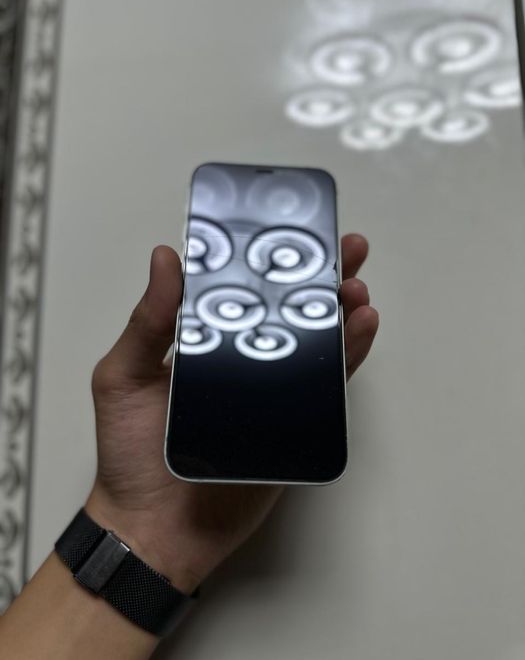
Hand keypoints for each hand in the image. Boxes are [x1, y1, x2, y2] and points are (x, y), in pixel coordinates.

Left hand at [85, 234, 378, 593]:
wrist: (156, 529)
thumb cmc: (129, 453)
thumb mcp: (123, 377)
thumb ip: (147, 322)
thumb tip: (166, 259)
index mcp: (200, 339)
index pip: (239, 287)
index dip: (266, 257)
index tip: (289, 229)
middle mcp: (239, 357)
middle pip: (286, 307)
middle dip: (318, 274)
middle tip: (343, 248)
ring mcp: (269, 389)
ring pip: (313, 339)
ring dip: (340, 308)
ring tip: (354, 285)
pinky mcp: (292, 421)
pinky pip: (325, 385)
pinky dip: (347, 355)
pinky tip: (360, 328)